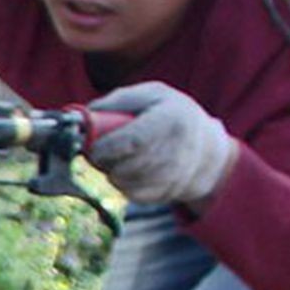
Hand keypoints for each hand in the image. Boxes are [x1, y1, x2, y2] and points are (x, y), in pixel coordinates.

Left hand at [86, 82, 238, 208]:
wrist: (206, 148)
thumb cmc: (171, 114)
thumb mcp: (150, 95)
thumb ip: (116, 102)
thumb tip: (83, 117)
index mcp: (171, 119)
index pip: (132, 141)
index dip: (106, 147)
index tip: (93, 148)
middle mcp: (177, 149)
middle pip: (125, 166)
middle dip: (105, 162)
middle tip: (102, 152)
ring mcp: (174, 175)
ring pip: (125, 183)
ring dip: (113, 173)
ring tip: (119, 158)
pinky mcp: (168, 193)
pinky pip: (132, 195)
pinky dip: (124, 185)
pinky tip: (131, 171)